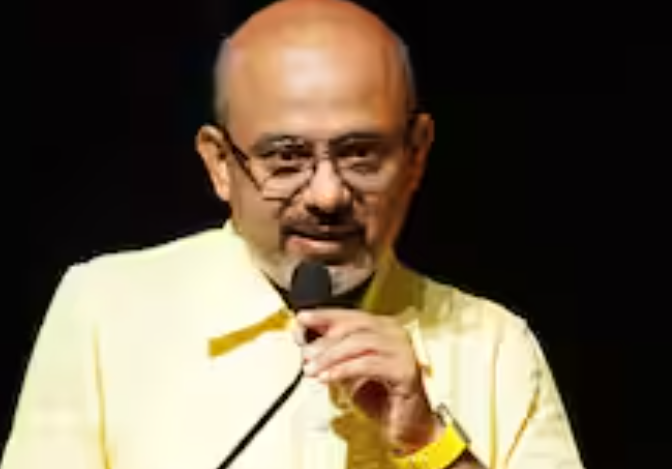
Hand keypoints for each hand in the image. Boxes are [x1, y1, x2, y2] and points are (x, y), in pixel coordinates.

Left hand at [294, 309, 442, 451]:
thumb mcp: (348, 371)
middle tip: (305, 354)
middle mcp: (394, 333)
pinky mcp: (403, 369)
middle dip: (324, 340)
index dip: (324, 316)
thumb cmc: (381, 397)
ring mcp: (401, 349)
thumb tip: (305, 344)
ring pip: (358, 343)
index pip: (349, 315)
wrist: (408, 423)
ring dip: (330, 356)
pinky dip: (343, 369)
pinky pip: (367, 364)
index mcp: (382, 327)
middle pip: (353, 327)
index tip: (302, 319)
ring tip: (312, 369)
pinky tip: (328, 377)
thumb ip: (331, 355)